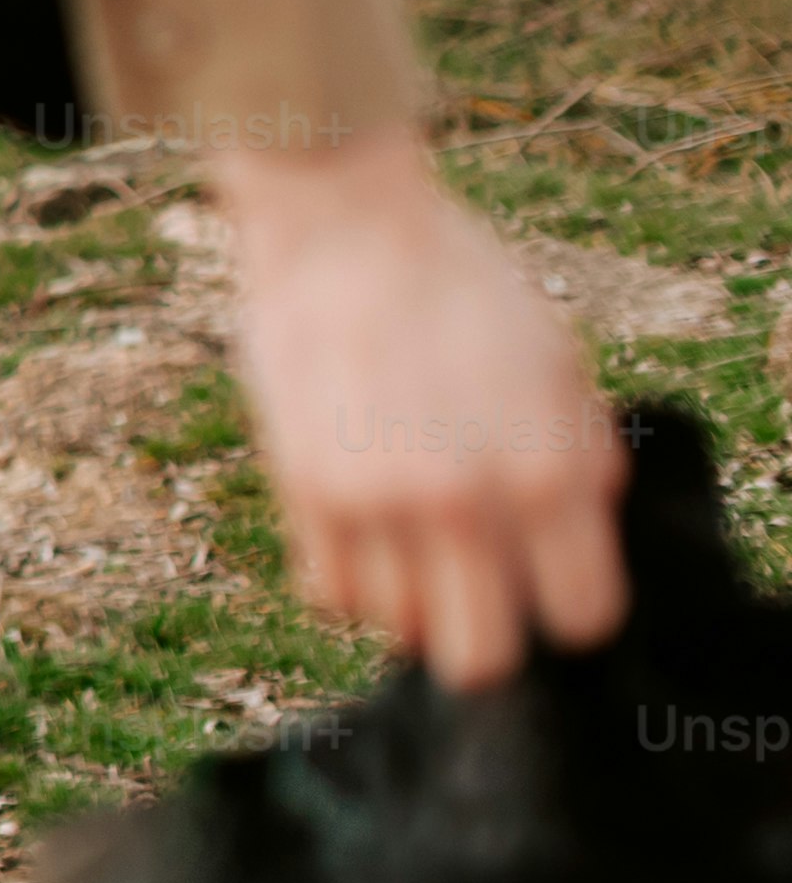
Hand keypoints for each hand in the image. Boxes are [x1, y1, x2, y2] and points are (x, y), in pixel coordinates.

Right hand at [214, 127, 626, 687]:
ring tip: (410, 541)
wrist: (344, 223)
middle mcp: (465, 501)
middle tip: (476, 588)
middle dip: (486, 634)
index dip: (566, 605)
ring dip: (411, 599)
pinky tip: (362, 528)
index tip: (544, 579)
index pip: (580, 617)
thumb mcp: (558, 363)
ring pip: (399, 630)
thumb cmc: (459, 284)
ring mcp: (376, 501)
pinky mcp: (301, 488)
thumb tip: (578, 532)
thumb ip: (579, 457)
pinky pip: (329, 594)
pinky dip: (350, 580)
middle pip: (482, 658)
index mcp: (549, 471)